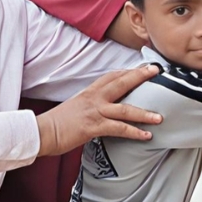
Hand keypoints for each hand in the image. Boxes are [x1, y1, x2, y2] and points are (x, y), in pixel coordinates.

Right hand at [36, 66, 161, 156]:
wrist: (41, 132)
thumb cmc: (58, 123)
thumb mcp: (77, 106)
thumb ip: (93, 104)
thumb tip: (106, 107)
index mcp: (90, 92)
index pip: (112, 75)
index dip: (128, 71)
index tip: (143, 66)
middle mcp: (94, 98)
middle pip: (121, 83)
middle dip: (140, 76)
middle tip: (156, 70)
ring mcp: (95, 111)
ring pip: (125, 109)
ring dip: (144, 113)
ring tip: (159, 117)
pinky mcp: (93, 126)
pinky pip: (118, 128)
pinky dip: (134, 132)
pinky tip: (146, 135)